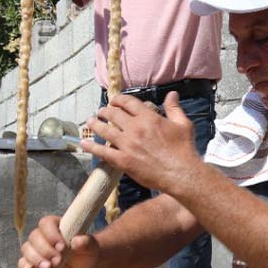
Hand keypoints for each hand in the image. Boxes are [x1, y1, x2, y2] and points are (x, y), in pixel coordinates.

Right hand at [18, 214, 99, 267]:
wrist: (84, 267)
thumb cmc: (87, 252)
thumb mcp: (90, 246)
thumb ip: (86, 242)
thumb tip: (77, 242)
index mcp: (55, 225)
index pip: (46, 223)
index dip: (51, 234)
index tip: (62, 246)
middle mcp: (43, 236)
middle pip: (34, 237)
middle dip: (45, 250)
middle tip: (58, 261)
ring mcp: (37, 250)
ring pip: (27, 249)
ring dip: (35, 259)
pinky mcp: (33, 264)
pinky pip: (23, 263)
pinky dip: (24, 267)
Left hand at [83, 92, 200, 194]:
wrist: (181, 173)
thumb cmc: (184, 149)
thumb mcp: (183, 124)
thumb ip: (174, 108)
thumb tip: (172, 94)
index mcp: (149, 118)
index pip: (128, 103)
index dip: (118, 99)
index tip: (114, 100)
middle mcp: (135, 128)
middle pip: (114, 114)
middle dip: (105, 111)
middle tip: (101, 112)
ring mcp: (127, 144)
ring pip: (105, 130)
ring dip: (95, 124)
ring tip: (90, 121)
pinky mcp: (123, 160)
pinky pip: (103, 152)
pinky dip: (91, 147)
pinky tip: (83, 143)